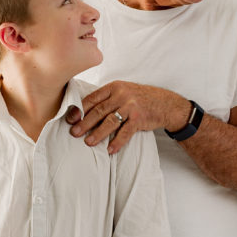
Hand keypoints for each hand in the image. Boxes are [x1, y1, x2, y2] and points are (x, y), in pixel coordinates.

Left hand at [68, 81, 188, 153]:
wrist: (165, 104)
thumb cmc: (141, 99)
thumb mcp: (124, 91)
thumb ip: (108, 98)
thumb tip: (85, 111)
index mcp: (114, 87)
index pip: (93, 98)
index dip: (80, 109)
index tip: (70, 119)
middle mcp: (122, 95)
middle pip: (99, 110)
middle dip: (85, 123)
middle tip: (74, 132)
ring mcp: (131, 106)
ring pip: (110, 122)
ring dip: (98, 133)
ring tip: (89, 142)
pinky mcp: (139, 118)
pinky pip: (126, 132)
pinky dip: (117, 142)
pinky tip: (110, 149)